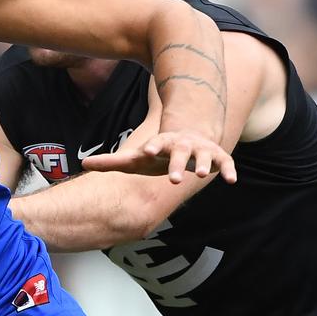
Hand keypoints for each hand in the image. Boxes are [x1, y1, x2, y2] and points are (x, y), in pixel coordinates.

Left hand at [81, 130, 236, 184]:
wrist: (188, 134)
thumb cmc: (156, 152)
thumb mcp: (134, 157)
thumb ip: (111, 161)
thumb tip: (83, 163)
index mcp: (162, 143)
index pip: (155, 144)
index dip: (151, 147)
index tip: (146, 151)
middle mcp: (182, 144)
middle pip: (179, 152)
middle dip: (177, 163)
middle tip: (174, 178)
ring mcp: (200, 149)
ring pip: (204, 155)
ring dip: (204, 164)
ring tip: (203, 175)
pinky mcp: (217, 155)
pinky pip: (225, 162)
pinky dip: (229, 170)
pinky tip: (232, 181)